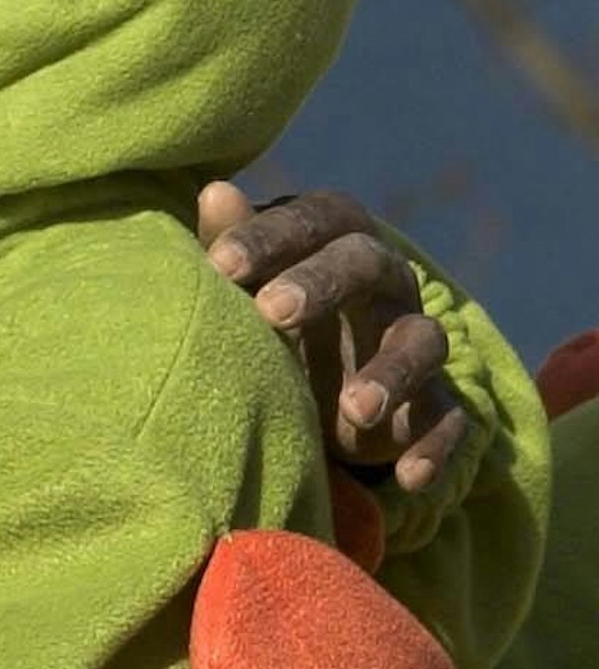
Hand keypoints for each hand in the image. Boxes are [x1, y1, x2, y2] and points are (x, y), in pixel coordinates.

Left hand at [198, 182, 468, 491]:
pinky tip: (408, 477)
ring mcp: (414, 335)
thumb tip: (216, 191)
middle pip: (367, 264)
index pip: (310, 218)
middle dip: (322, 284)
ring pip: (423, 341)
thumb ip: (228, 239)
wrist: (310, 369)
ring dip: (392, 374)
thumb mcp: (239, 273)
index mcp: (336, 231)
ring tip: (352, 409)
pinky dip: (434, 446)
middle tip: (271, 313)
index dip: (267, 237)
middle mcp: (385, 275)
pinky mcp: (434, 400)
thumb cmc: (261, 301)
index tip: (220, 265)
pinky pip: (451, 418)